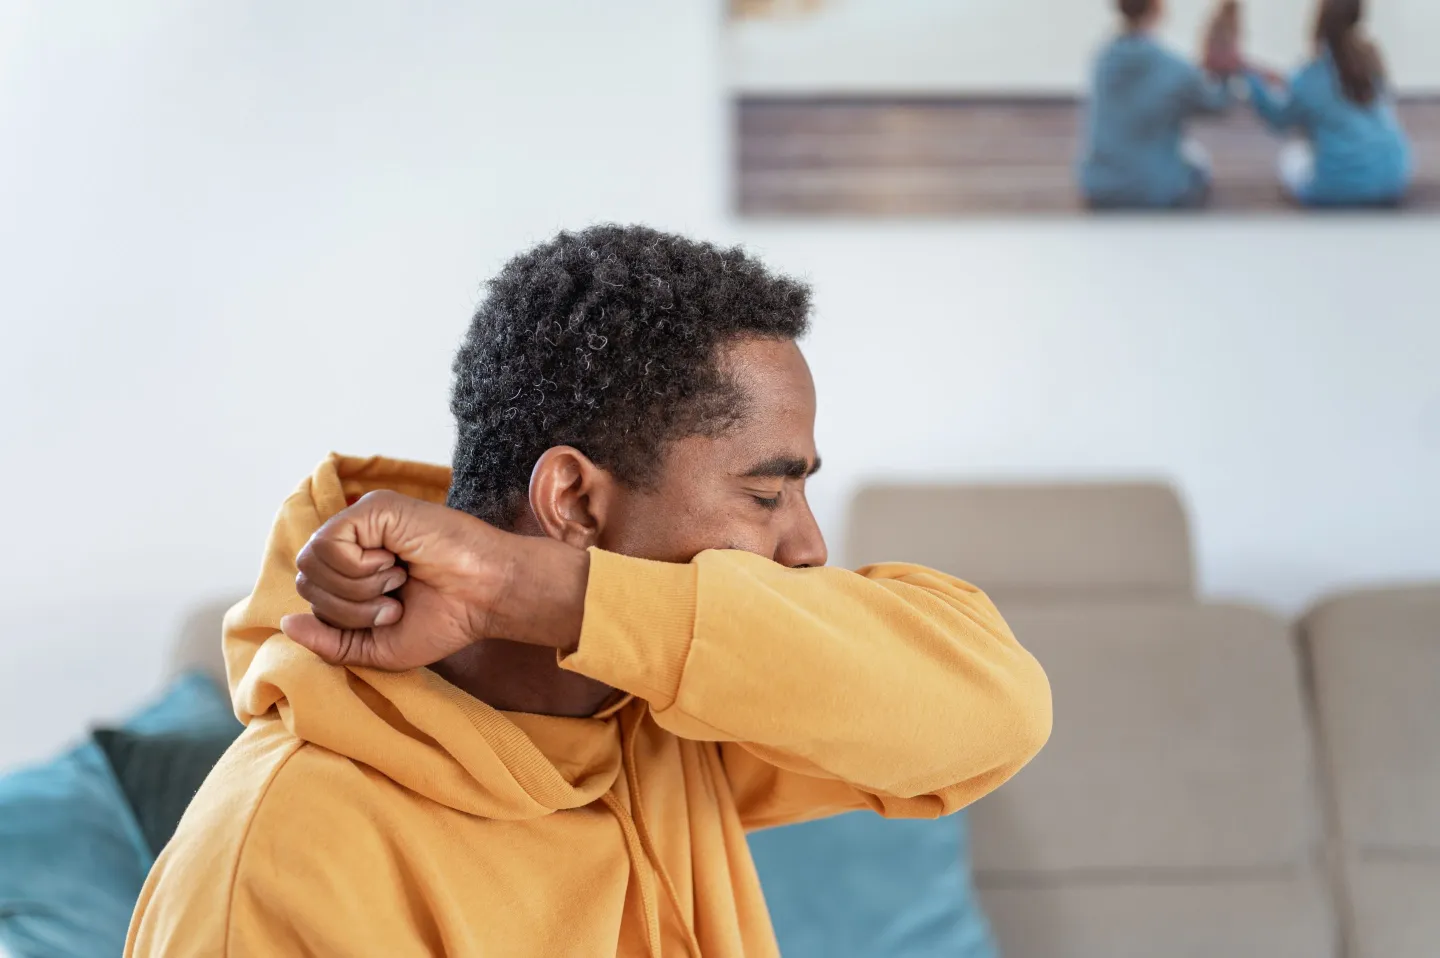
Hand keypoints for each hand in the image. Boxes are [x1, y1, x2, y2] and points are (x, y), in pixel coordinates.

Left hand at [282, 491, 588, 669]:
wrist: (486, 598)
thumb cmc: (445, 619)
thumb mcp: (376, 647)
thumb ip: (329, 642)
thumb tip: (286, 623)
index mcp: (353, 569)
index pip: (311, 594)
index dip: (343, 617)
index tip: (391, 614)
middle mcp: (354, 540)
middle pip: (307, 580)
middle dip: (349, 607)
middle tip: (394, 601)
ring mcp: (362, 520)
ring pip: (313, 562)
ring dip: (357, 588)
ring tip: (397, 581)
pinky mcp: (374, 508)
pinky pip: (330, 544)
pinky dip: (360, 569)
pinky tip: (394, 563)